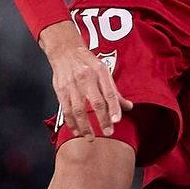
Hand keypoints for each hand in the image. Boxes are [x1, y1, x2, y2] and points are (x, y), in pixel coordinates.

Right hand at [39, 19, 131, 138]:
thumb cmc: (86, 62)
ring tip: (90, 137)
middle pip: (96, 102)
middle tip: (108, 132)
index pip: (109, 92)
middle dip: (102, 120)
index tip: (117, 120)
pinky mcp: (61, 91)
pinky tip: (76, 131)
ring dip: (85, 126)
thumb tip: (128, 107)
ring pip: (79, 110)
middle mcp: (86, 78)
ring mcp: (72, 85)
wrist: (65, 51)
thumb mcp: (104, 71)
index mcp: (100, 72)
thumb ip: (115, 91)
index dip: (114, 108)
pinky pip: (66, 110)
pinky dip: (71, 123)